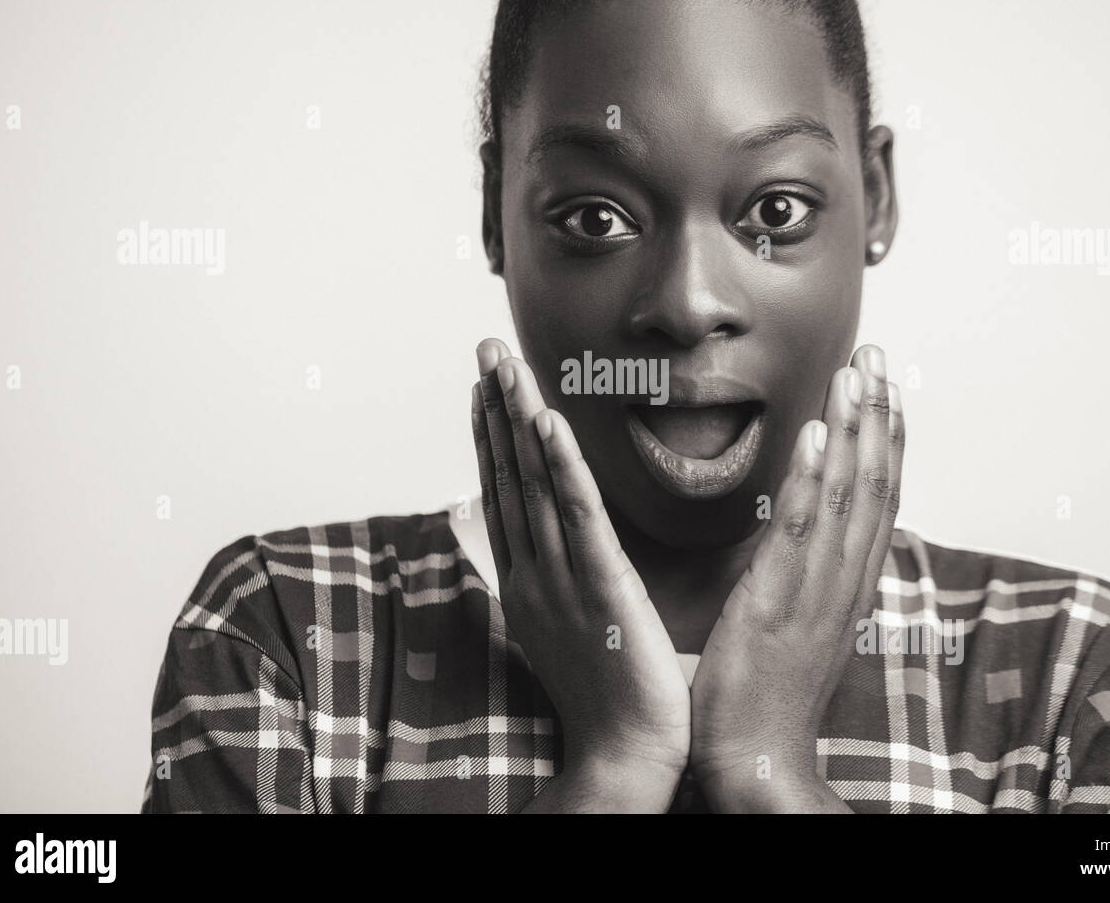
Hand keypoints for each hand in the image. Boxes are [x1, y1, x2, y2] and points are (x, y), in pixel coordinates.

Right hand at [472, 338, 690, 811]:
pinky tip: (546, 422)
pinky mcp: (601, 588)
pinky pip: (577, 516)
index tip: (485, 387)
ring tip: (502, 365)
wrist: (625, 758)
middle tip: (484, 351)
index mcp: (530, 582)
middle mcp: (534, 573)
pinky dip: (559, 465)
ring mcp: (561, 580)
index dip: (493, 436)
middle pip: (508, 477)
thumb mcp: (575, 628)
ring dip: (515, 419)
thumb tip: (556, 552)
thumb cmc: (611, 698)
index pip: (506, 494)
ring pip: (533, 485)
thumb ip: (563, 583)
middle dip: (494, 409)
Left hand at [688, 344, 904, 812]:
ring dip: (852, 430)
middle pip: (875, 484)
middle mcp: (844, 580)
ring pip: (847, 497)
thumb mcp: (799, 621)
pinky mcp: (775, 604)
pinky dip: (810, 480)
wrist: (758, 760)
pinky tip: (811, 435)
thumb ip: (810, 574)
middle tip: (878, 355)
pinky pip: (799, 532)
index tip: (885, 386)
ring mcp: (815, 592)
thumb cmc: (767, 692)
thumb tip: (811, 535)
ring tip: (855, 373)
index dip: (885, 438)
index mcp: (848, 582)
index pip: (878, 497)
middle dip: (878, 416)